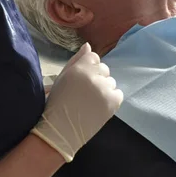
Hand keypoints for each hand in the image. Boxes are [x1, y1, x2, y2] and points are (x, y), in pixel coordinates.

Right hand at [31, 43, 122, 161]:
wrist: (60, 130)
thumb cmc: (57, 103)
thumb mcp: (62, 77)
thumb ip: (77, 59)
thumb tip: (88, 46)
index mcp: (79, 68)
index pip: (94, 57)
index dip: (88, 68)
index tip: (81, 80)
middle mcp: (93, 77)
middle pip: (104, 68)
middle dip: (97, 77)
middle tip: (85, 92)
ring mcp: (104, 90)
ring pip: (111, 81)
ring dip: (104, 88)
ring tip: (91, 101)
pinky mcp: (113, 103)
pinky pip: (118, 93)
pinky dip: (111, 98)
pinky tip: (99, 105)